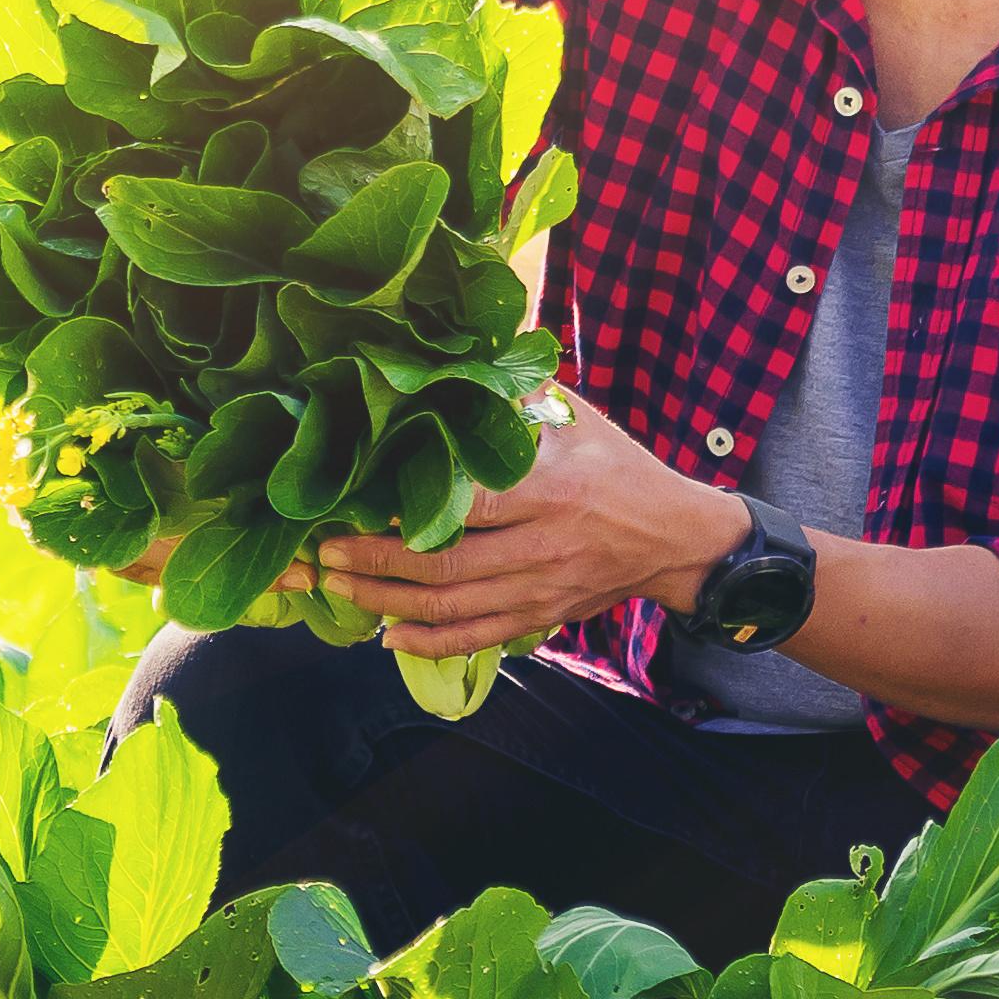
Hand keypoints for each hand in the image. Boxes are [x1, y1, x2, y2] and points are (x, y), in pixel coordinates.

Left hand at [314, 399, 746, 658]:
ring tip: (339, 590)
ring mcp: (541, 589)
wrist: (675, 536)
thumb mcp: (579, 419)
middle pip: (446, 566)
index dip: (407, 514)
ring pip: (453, 607)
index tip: (355, 507)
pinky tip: (389, 636)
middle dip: (375, 564)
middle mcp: (543, 546)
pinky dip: (430, 642)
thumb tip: (462, 357)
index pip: (468, 506)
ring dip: (388, 603)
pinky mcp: (542, 617)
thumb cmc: (619, 467)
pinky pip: (478, 638)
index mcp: (551, 490)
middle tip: (323, 556)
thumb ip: (520, 395)